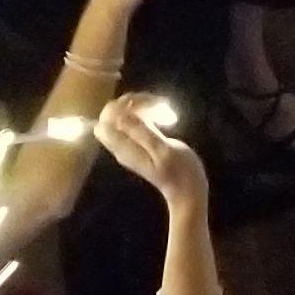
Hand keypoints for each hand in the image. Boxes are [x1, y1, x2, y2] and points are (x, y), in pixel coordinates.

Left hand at [92, 92, 207, 210]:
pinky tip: (163, 117)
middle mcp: (122, 146)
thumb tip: (121, 115)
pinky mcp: (139, 145)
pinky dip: (146, 115)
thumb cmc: (181, 172)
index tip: (148, 104)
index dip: (123, 105)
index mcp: (125, 147)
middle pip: (112, 116)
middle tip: (158, 105)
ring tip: (164, 110)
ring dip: (141, 107)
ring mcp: (129, 146)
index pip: (107, 119)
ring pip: (122, 117)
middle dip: (132, 103)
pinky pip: (133, 123)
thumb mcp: (164, 151)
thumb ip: (142, 133)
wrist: (187, 192)